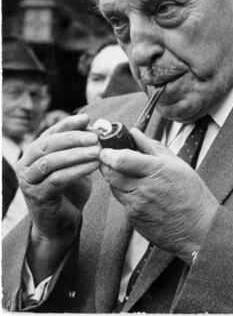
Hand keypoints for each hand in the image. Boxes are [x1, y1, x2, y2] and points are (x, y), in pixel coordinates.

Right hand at [16, 114, 100, 280]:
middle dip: (73, 138)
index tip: (87, 118)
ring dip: (76, 154)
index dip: (68, 123)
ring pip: (51, 161)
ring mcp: (29, 181)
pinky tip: (94, 166)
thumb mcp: (77, 163)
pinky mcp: (37, 196)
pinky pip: (57, 179)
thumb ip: (82, 146)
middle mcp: (26, 164)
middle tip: (96, 137)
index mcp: (34, 152)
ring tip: (98, 151)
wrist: (62, 222)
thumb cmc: (70, 190)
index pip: (50, 132)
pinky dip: (77, 170)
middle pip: (48, 145)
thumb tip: (96, 126)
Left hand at [98, 128, 218, 261]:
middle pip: (110, 173)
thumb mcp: (177, 165)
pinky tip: (139, 192)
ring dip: (115, 178)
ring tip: (128, 174)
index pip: (121, 160)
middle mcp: (143, 188)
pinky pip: (122, 201)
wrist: (197, 228)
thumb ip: (153, 147)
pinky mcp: (132, 218)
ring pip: (114, 186)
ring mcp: (136, 205)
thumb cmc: (191, 194)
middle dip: (106, 163)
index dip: (108, 152)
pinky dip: (125, 193)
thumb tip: (135, 133)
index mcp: (156, 171)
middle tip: (109, 157)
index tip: (106, 148)